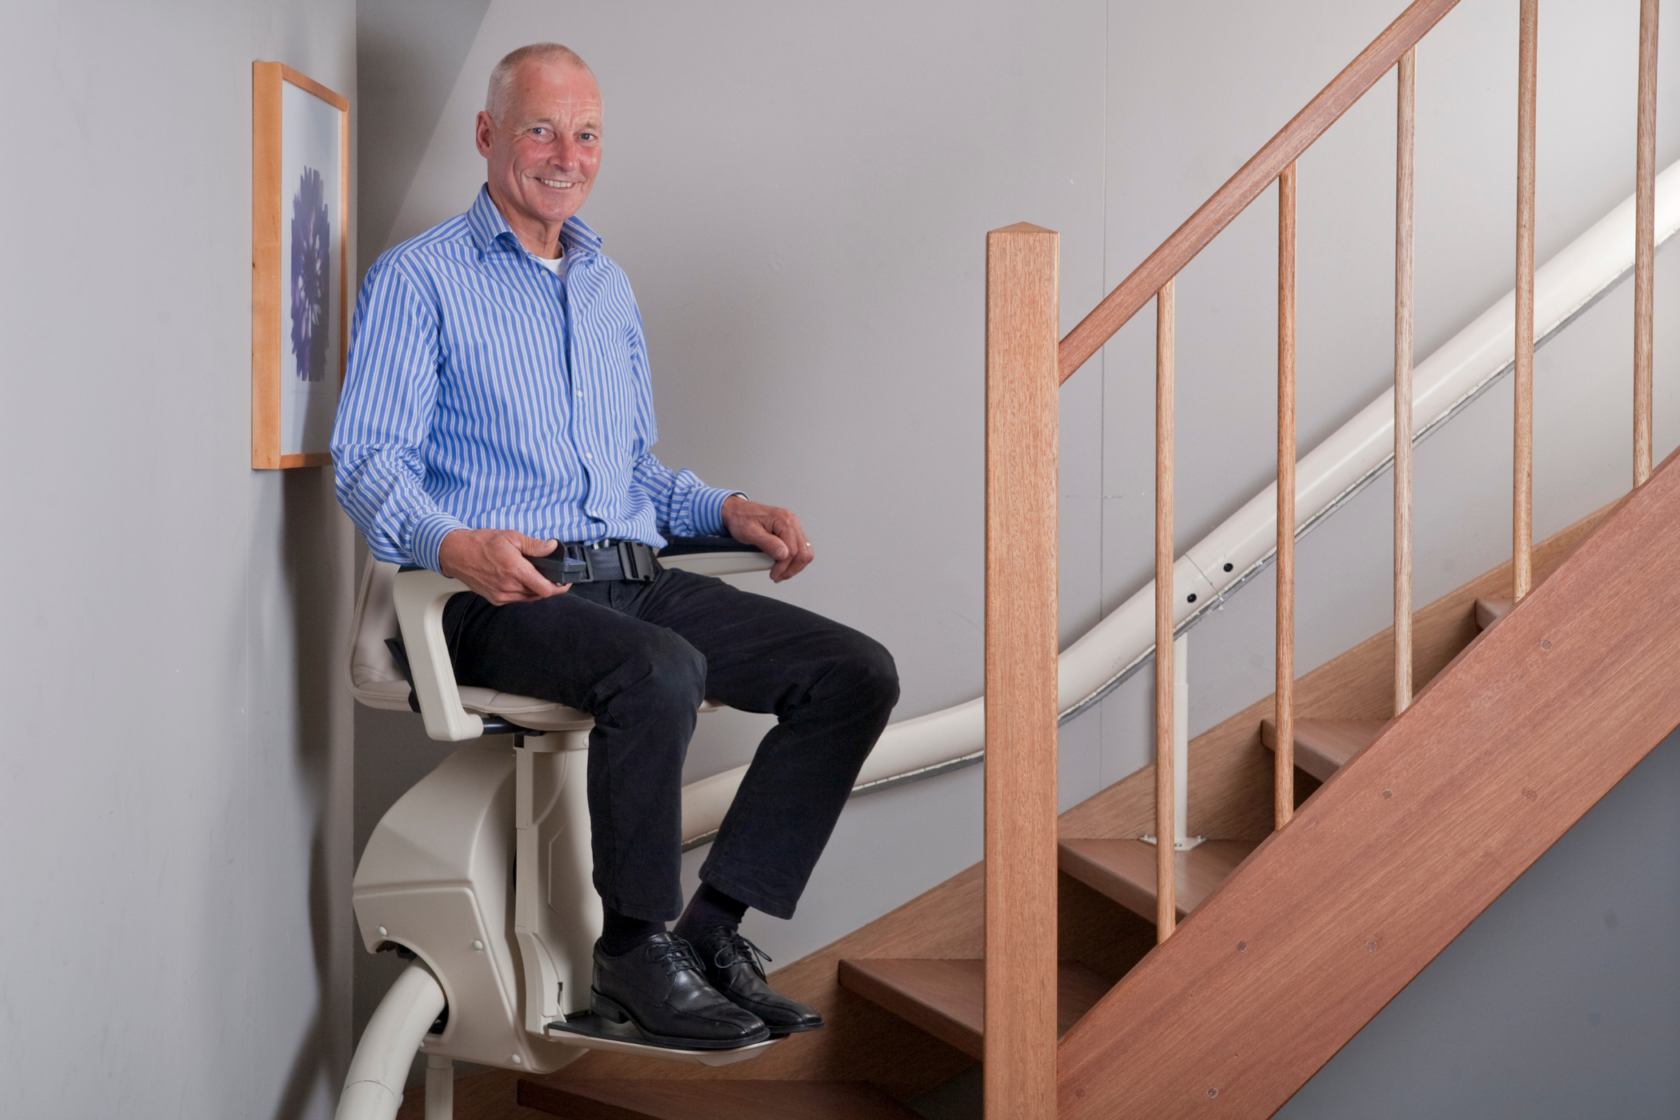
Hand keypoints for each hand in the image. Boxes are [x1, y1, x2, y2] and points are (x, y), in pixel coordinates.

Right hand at [437, 528, 567, 604]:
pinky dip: (523, 592)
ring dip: (535, 589)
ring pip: (528, 598)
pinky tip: (519, 579)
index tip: (565, 581)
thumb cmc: (481, 543)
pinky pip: (516, 599)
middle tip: (549, 573)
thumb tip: (552, 547)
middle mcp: (509, 587)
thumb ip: (534, 545)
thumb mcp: (511, 537)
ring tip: (533, 574)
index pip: (546, 589)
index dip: (559, 587)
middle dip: (547, 585)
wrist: (456, 553)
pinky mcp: (495, 599)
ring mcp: (501, 595)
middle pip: (539, 594)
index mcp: (516, 571)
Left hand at [721, 495, 813, 581]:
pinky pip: (800, 549)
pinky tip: (784, 565)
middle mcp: (792, 522)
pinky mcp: (791, 531)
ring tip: (781, 573)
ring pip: (805, 552)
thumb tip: (783, 554)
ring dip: (795, 566)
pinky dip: (794, 560)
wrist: (737, 512)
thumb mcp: (750, 532)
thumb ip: (768, 543)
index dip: (784, 566)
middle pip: (803, 552)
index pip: (793, 550)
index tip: (774, 573)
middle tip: (779, 576)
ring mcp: (793, 526)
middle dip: (791, 569)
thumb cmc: (741, 519)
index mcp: (784, 520)